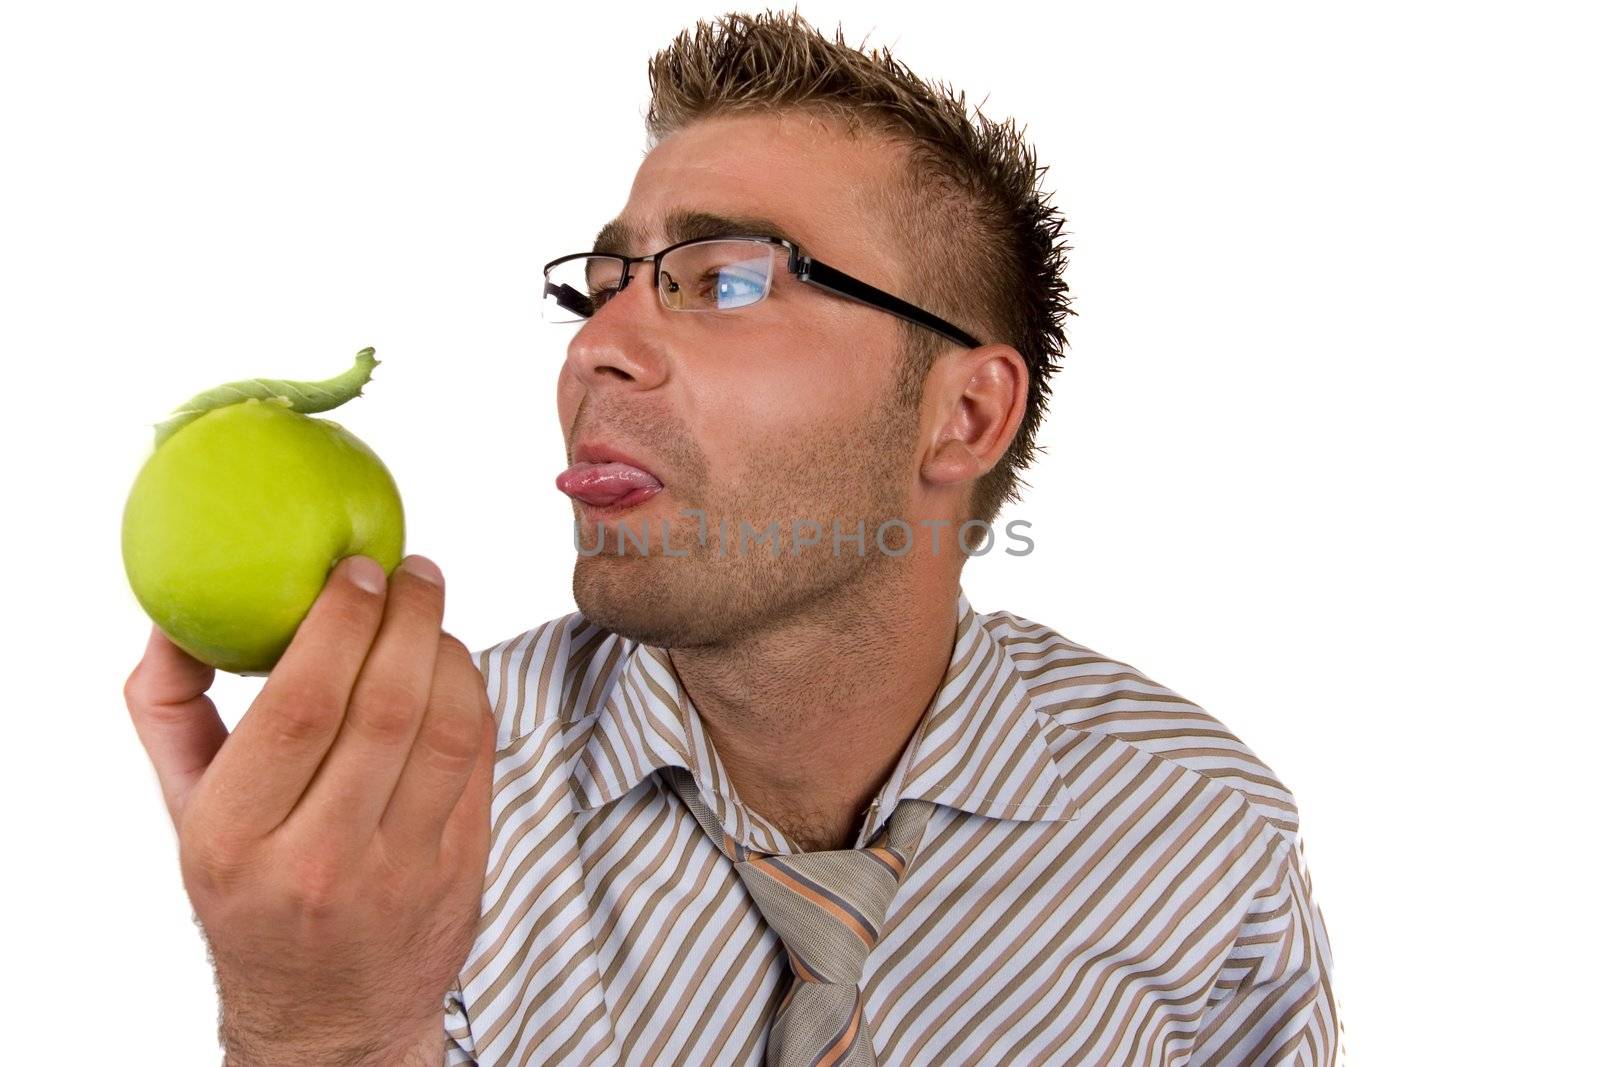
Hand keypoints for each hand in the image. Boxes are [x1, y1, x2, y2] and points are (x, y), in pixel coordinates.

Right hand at [123, 554, 494, 1064]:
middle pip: (385, 707)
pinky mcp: (463, 870)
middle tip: (411, 571)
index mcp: (235, 839)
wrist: (330, 1015)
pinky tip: (453, 666)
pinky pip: (480, 759)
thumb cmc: (251, 894)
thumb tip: (175, 616)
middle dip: (407, 618)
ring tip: (432, 611)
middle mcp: (320, 858)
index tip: (355, 571)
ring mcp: (402, 869)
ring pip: (447, 728)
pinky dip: (474, 696)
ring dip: (450, 650)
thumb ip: (171, 713)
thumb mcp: (188, 816)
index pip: (300, 707)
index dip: (339, 624)